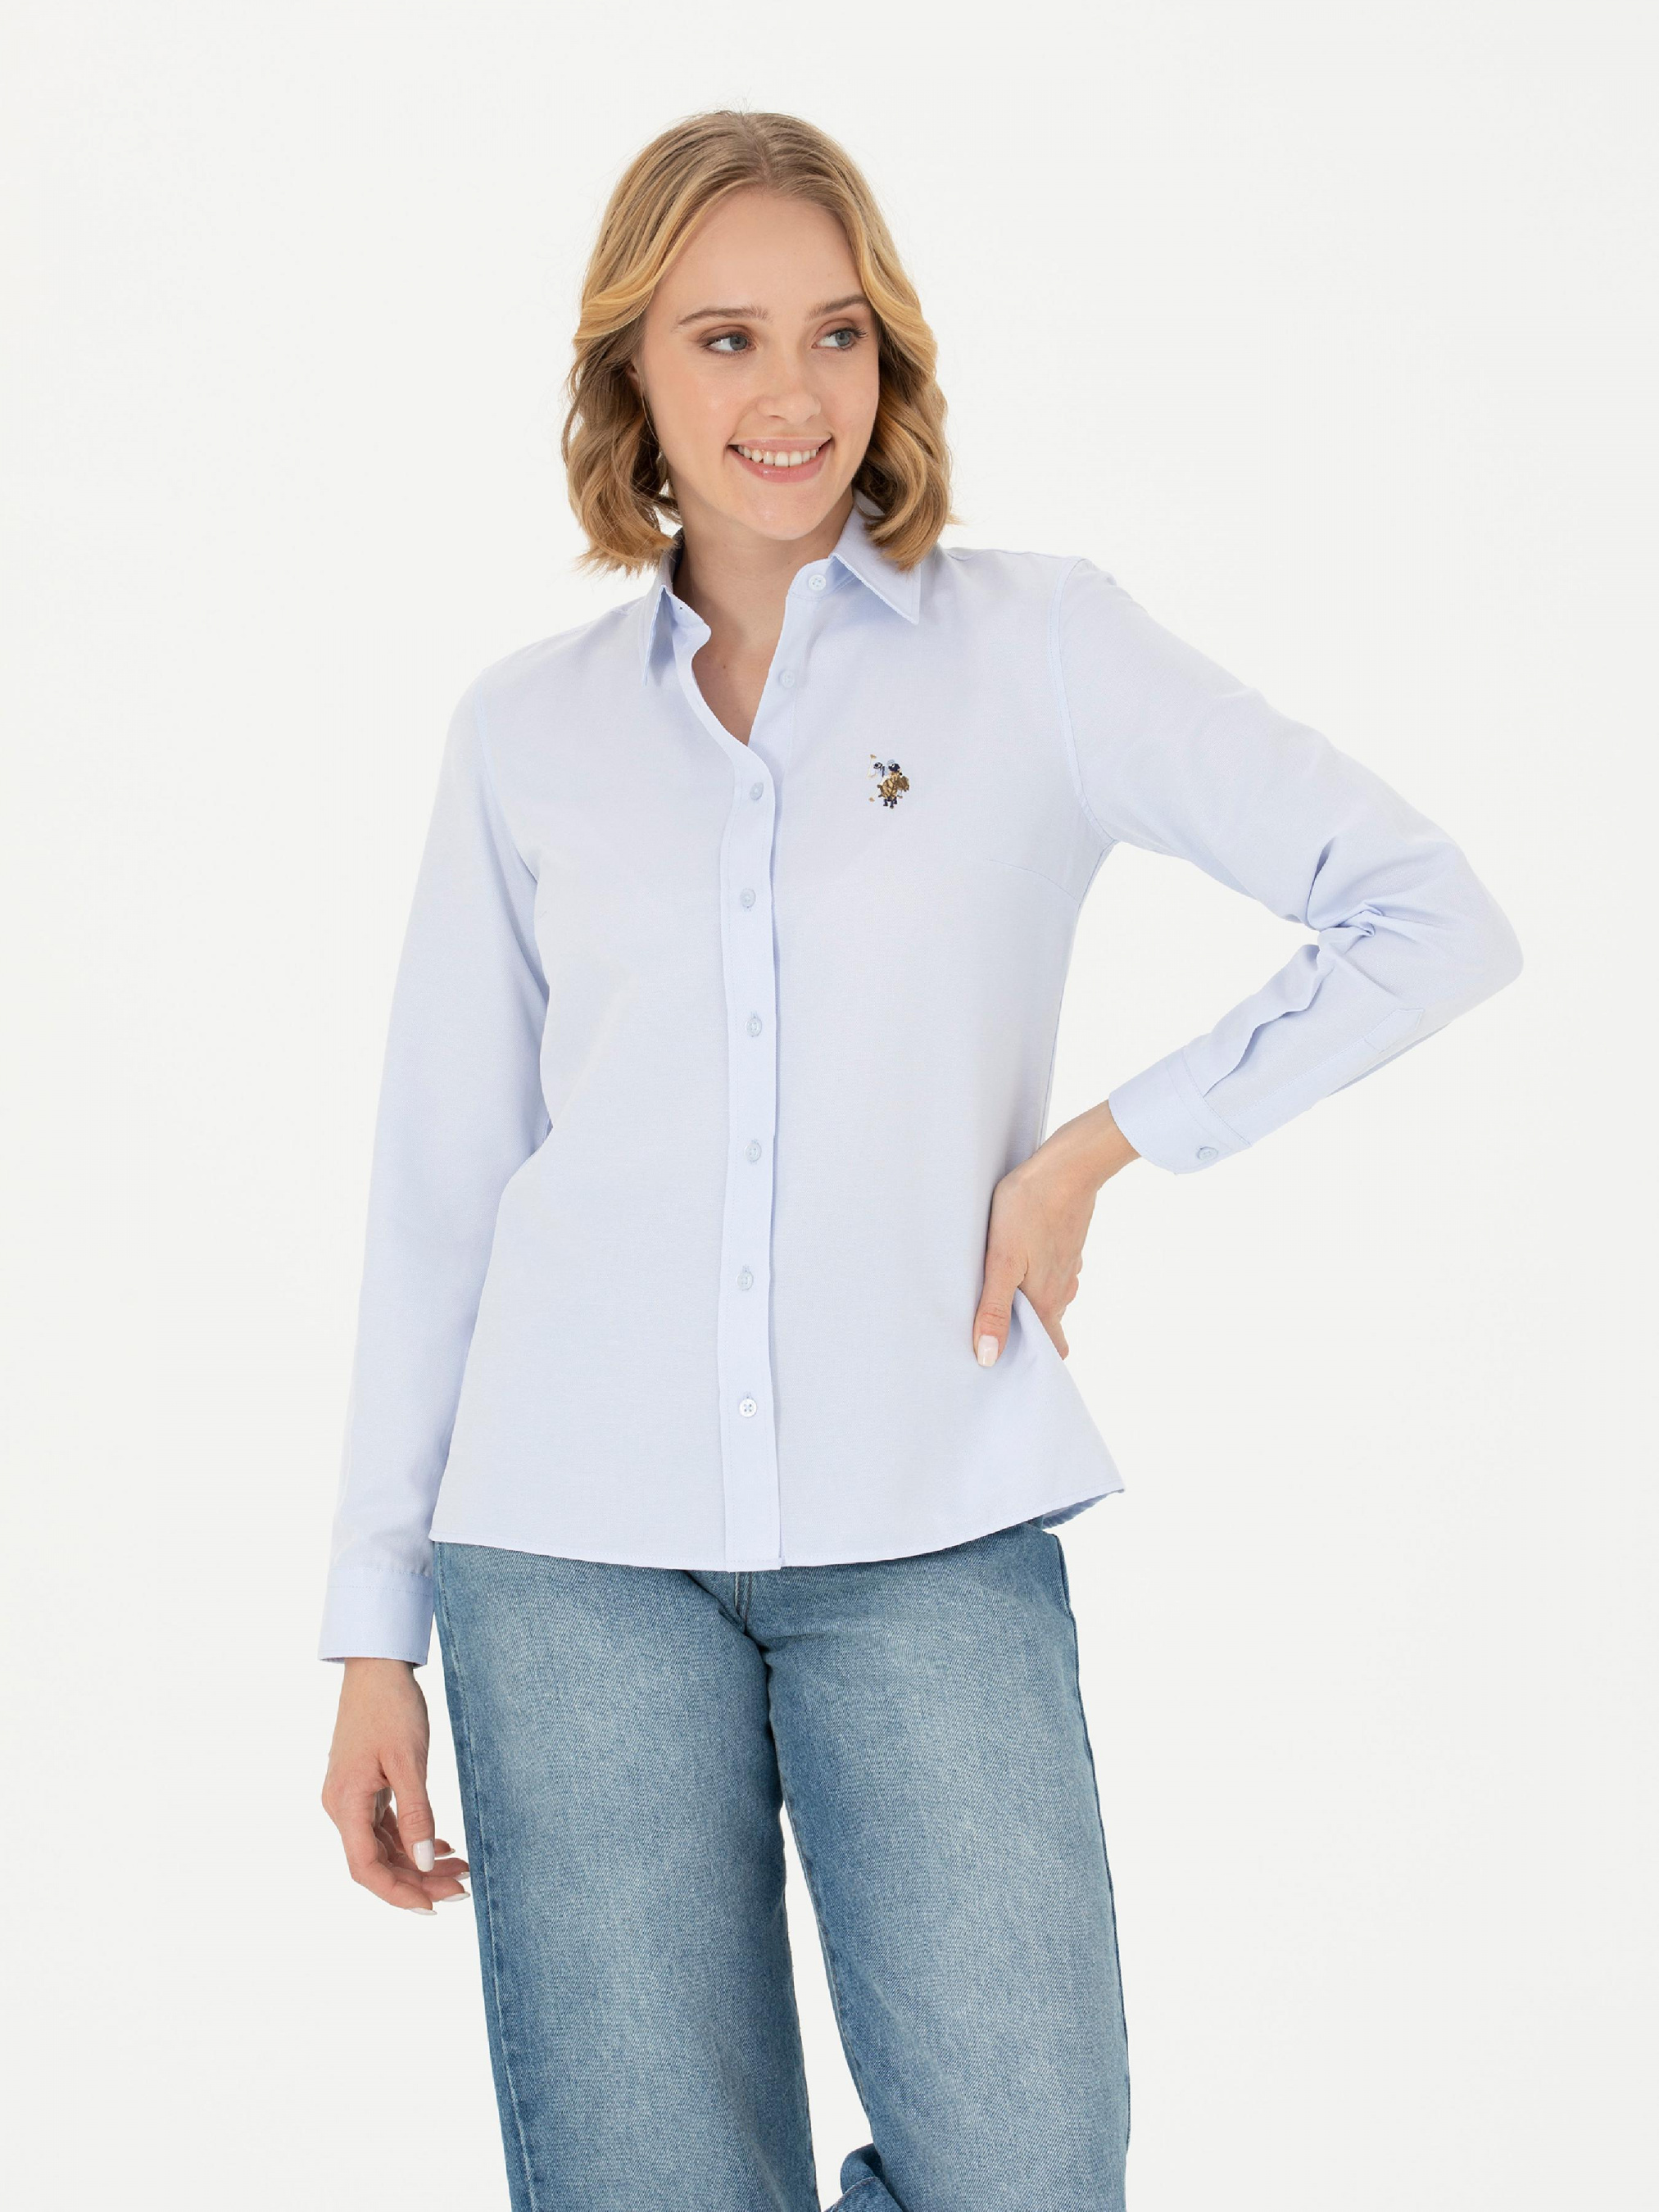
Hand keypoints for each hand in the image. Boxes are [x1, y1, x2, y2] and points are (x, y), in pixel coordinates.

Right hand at [321, 1657, 470, 1913]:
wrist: (377, 1667)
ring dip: (419, 1862)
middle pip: (377, 1862)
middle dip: (418, 1881)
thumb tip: (422, 1864)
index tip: (433, 1906)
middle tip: (461, 1890)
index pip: (366, 1868)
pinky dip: (413, 1839)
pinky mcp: (365, 1786)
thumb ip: (416, 1813)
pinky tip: (441, 1846)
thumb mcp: (408, 1761)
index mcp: (345, 1804)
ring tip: (461, 1869)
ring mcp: (353, 1797)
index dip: (398, 1893)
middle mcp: (342, 1806)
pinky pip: (387, 1826)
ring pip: (385, 1846)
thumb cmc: (390, 1707)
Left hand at [973, 1101, 1138, 1363]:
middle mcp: (1062, 1289)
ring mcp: (1067, 1265)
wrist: (1066, 1167)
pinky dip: (1036, 1274)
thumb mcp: (1002, 1263)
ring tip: (999, 1293)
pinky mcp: (1065, 1243)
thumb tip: (989, 1358)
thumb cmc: (1029, 1210)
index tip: (1007, 1363)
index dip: (1033, 1360)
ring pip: (1050, 1296)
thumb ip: (994, 1310)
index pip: (1051, 1349)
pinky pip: (1051, 1270)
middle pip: (1047, 1324)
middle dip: (1025, 1331)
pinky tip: (1018, 1259)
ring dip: (1028, 1300)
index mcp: (1047, 1301)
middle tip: (993, 1328)